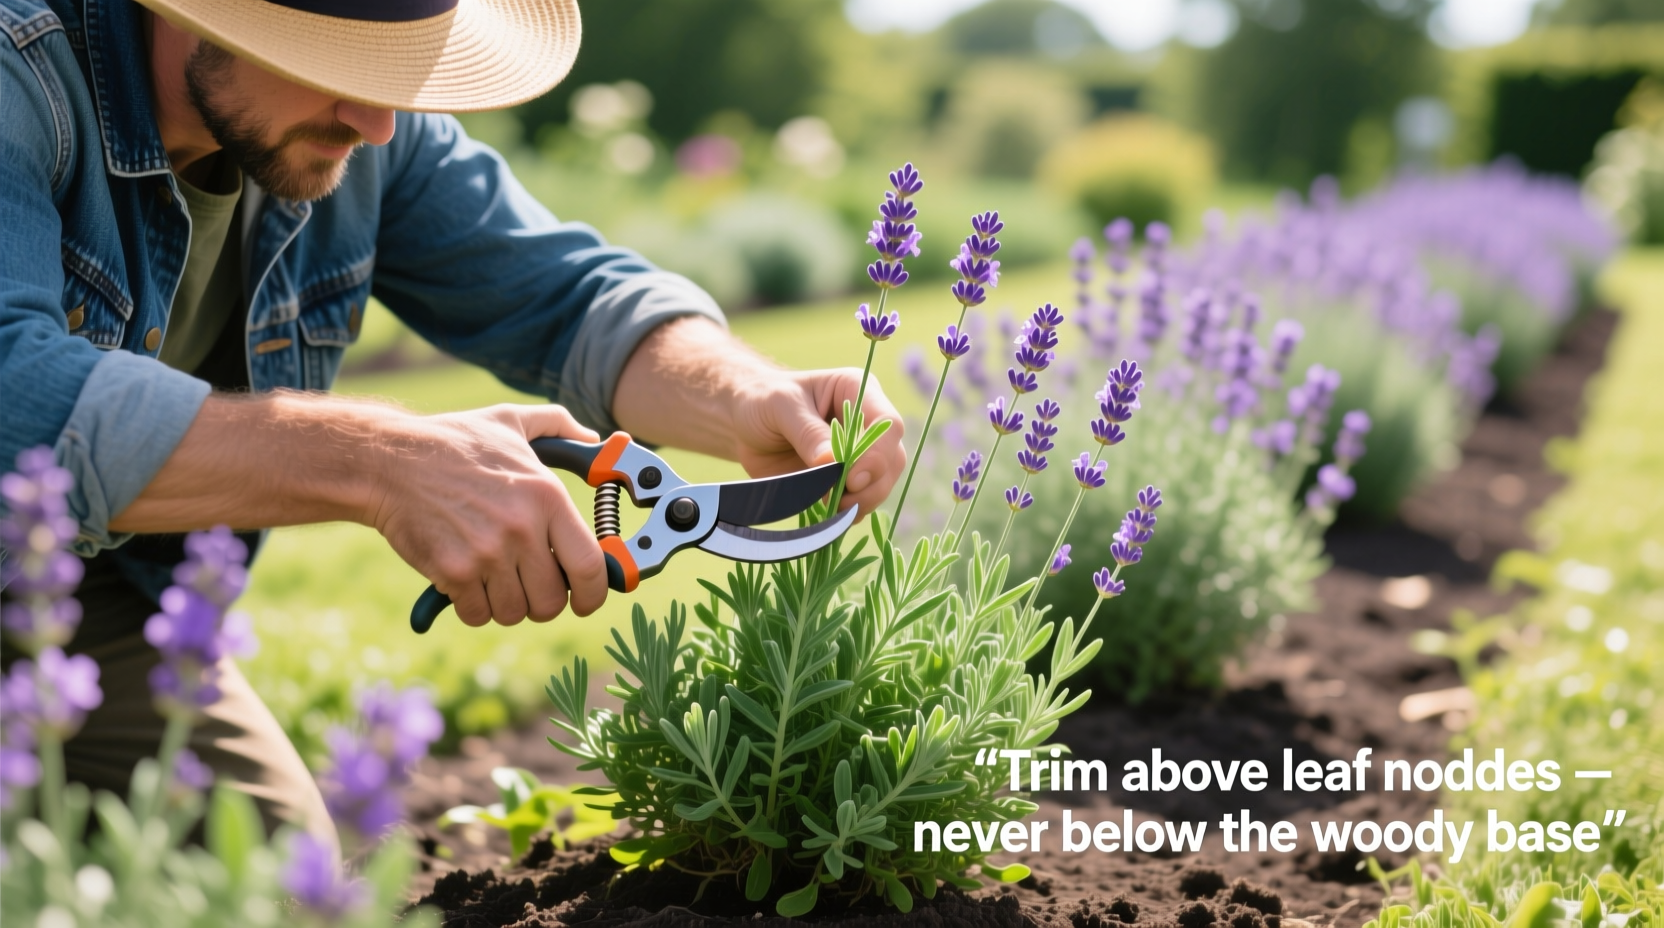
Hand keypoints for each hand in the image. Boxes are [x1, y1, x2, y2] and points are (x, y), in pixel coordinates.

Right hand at [368, 404, 606, 626]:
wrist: (389, 462)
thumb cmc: (453, 442)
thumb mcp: (510, 421)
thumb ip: (558, 425)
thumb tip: (593, 438)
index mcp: (546, 496)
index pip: (589, 566)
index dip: (593, 593)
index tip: (585, 600)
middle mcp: (522, 528)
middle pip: (551, 601)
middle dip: (542, 601)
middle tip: (527, 584)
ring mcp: (486, 554)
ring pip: (514, 612)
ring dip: (506, 604)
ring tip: (493, 577)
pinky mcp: (453, 572)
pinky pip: (478, 614)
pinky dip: (474, 607)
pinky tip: (466, 581)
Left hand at [730, 368, 906, 514]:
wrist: (744, 421)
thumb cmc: (764, 400)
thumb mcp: (781, 405)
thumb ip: (807, 432)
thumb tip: (832, 463)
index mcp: (858, 392)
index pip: (887, 424)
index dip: (878, 455)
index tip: (853, 479)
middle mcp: (866, 423)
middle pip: (892, 459)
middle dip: (873, 485)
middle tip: (842, 502)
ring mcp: (859, 454)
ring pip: (881, 484)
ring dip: (862, 502)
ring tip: (832, 508)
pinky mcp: (844, 479)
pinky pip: (859, 500)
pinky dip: (848, 512)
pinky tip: (829, 514)